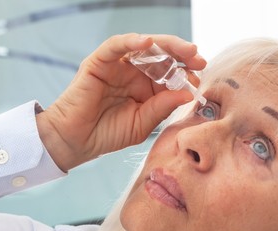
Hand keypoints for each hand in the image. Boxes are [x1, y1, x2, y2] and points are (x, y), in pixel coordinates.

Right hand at [36, 33, 206, 170]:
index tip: (200, 78)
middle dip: (182, 54)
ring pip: (144, 47)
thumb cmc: (109, 134)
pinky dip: (130, 41)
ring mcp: (118, 66)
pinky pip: (115, 46)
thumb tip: (188, 93)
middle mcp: (135, 73)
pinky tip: (147, 43)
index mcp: (147, 88)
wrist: (77, 141)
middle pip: (162, 56)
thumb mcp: (143, 123)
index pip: (171, 73)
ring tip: (185, 50)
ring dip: (166, 45)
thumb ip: (162, 107)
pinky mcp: (99, 63)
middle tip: (198, 58)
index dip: (186, 72)